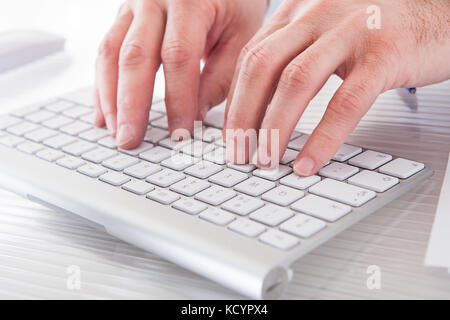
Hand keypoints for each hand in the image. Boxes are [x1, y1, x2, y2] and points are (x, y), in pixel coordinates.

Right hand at [94, 0, 266, 148]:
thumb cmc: (234, 1)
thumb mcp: (241, 33)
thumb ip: (221, 74)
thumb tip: (197, 115)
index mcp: (190, 1)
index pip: (178, 57)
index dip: (177, 99)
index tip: (179, 133)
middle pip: (135, 56)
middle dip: (131, 104)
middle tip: (130, 140)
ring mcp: (133, 5)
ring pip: (111, 52)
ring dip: (109, 97)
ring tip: (114, 130)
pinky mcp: (123, 15)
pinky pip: (106, 49)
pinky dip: (102, 84)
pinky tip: (103, 111)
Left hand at [225, 0, 449, 174]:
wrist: (438, 17)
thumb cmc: (377, 35)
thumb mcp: (325, 38)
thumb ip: (293, 60)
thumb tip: (260, 111)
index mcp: (299, 12)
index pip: (251, 57)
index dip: (235, 100)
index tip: (228, 136)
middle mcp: (318, 13)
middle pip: (263, 67)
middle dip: (243, 116)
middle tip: (238, 154)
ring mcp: (351, 30)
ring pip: (296, 81)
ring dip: (274, 128)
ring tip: (266, 162)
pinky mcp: (384, 54)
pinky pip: (345, 103)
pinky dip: (323, 137)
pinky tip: (309, 162)